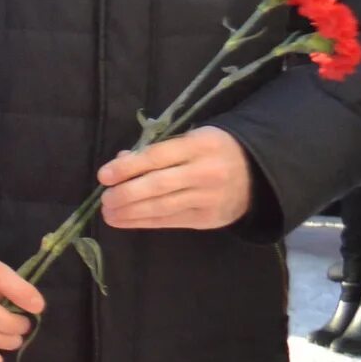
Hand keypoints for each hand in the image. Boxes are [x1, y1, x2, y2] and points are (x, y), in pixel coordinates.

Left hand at [98, 127, 252, 230]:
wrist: (256, 174)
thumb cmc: (214, 151)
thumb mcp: (191, 140)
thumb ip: (158, 149)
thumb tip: (121, 160)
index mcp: (200, 145)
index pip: (157, 156)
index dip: (128, 167)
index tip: (104, 176)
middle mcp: (206, 172)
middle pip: (159, 185)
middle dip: (127, 194)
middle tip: (105, 200)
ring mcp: (208, 198)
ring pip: (163, 207)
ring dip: (131, 212)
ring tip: (109, 214)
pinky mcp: (207, 219)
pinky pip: (171, 221)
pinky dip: (145, 221)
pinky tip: (127, 221)